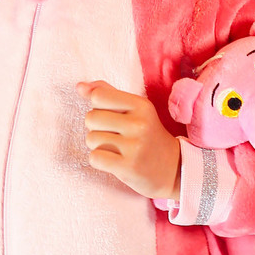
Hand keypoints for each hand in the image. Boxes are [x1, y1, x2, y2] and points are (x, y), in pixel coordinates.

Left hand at [78, 81, 181, 201]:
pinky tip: (114, 161)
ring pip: (91, 139)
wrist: (174, 169)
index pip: (99, 96)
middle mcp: (139, 124)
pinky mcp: (129, 167)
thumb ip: (107, 94)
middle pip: (91, 118)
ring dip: (98, 145)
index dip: (98, 107)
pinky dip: (99, 160)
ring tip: (116, 149)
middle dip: (96, 128)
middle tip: (114, 135)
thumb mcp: (134, 109)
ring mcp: (135, 146)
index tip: (112, 116)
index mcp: (141, 105)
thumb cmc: (147, 135)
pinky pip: (94, 158)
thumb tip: (80, 86)